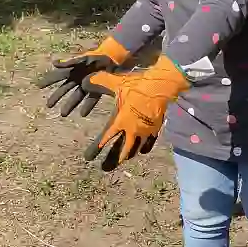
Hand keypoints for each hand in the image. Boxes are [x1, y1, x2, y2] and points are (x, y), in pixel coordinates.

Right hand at [37, 37, 129, 116]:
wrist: (115, 58)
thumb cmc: (97, 56)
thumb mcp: (83, 58)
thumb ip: (70, 62)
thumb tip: (53, 63)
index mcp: (74, 69)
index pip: (58, 75)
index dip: (48, 80)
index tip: (38, 86)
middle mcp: (79, 77)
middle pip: (65, 88)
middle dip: (57, 96)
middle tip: (48, 105)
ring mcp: (88, 83)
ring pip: (76, 96)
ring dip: (70, 104)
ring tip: (63, 114)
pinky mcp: (98, 88)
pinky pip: (91, 99)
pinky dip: (87, 106)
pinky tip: (82, 113)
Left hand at [81, 55, 188, 170]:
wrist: (161, 86)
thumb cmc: (138, 85)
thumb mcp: (117, 83)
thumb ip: (100, 82)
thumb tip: (86, 80)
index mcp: (121, 121)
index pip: (108, 136)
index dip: (100, 145)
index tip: (93, 153)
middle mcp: (133, 130)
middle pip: (124, 149)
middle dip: (116, 158)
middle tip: (108, 166)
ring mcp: (145, 131)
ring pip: (137, 148)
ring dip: (130, 154)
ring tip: (125, 159)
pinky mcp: (156, 128)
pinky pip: (150, 142)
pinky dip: (145, 147)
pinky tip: (143, 150)